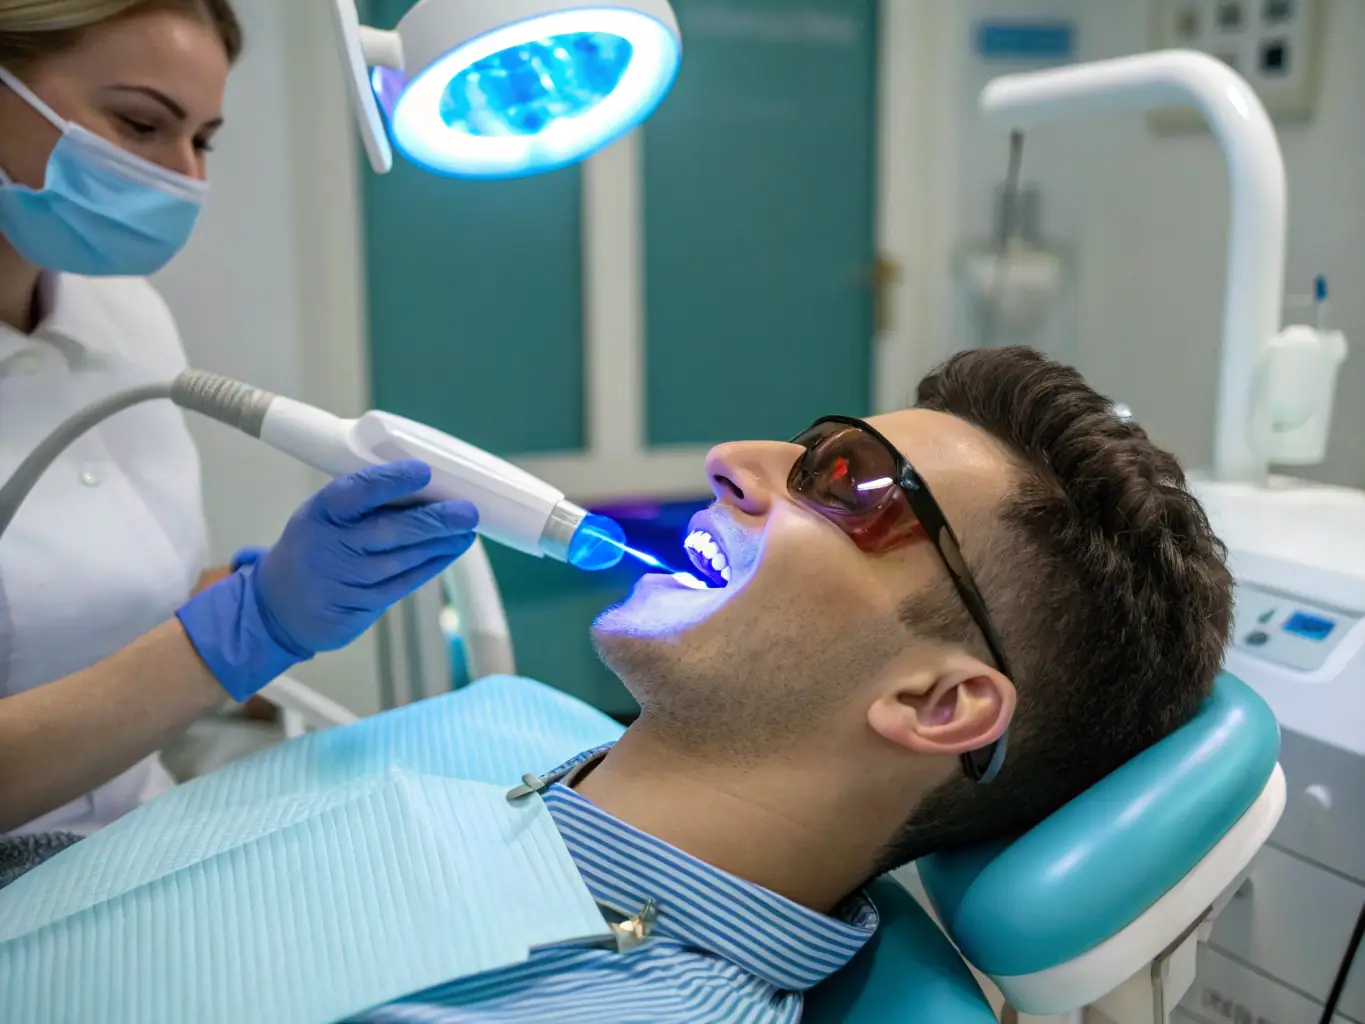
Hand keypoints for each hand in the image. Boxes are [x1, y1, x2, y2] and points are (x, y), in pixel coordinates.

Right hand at [177, 460, 478, 701]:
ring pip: (403, 560)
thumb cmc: (315, 545)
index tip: (423, 471)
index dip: (390, 481)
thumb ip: (363, 501)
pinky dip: (431, 565)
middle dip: (434, 521)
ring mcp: (347, 579)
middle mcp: (332, 546)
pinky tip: (451, 550)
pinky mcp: (361, 605)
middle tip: (468, 510)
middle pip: (390, 532)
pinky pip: (403, 583)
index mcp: (321, 512)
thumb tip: (425, 482)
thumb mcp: (323, 514)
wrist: (279, 605)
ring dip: (441, 544)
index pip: (356, 491)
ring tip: (468, 529)